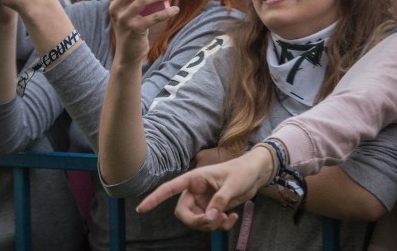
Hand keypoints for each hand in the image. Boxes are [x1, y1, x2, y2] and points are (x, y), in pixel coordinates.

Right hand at [105, 0, 177, 68]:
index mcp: (113, 1)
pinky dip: (166, 12)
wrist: (128, 54)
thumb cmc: (133, 27)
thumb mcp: (130, 11)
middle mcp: (115, 8)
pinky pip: (152, 18)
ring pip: (143, 1)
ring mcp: (124, 20)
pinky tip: (175, 9)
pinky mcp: (134, 30)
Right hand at [136, 145, 274, 230]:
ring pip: (197, 221)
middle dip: (196, 222)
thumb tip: (208, 219)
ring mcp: (203, 201)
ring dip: (211, 225)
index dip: (154, 198)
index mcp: (194, 179)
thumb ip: (219, 202)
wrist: (256, 173)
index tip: (141, 209)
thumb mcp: (232, 186)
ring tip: (227, 218)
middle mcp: (195, 191)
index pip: (169, 188)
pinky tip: (232, 218)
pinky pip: (209, 223)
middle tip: (212, 221)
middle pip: (183, 213)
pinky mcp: (212, 208)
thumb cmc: (242, 172)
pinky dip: (220, 225)